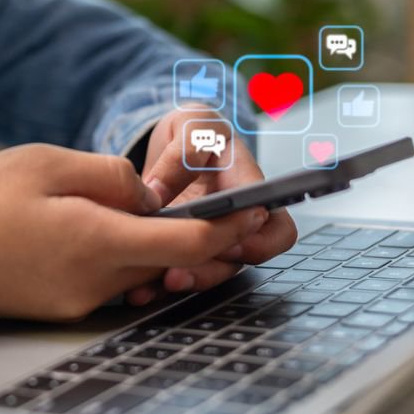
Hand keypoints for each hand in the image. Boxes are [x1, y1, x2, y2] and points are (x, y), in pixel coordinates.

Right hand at [0, 144, 268, 321]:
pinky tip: (77, 226)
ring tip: (103, 203)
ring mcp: (78, 304)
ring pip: (136, 268)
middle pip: (166, 259)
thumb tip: (148, 196)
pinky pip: (106, 280)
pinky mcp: (61, 310)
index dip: (230, 229)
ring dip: (141, 240)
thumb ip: (111, 177)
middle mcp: (96, 284)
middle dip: (183, 231)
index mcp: (98, 242)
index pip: (190, 245)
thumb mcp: (46, 163)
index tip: (256, 211)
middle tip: (178, 194)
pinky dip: (111, 254)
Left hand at [127, 105, 297, 304]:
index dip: (259, 243)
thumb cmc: (195, 134)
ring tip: (153, 286)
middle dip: (209, 271)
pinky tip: (137, 289)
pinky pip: (176, 273)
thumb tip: (157, 191)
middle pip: (238, 262)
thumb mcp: (194, 124)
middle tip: (178, 272)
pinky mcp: (180, 250)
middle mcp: (233, 223)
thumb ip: (184, 150)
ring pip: (206, 273)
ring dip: (181, 281)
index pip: (275, 227)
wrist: (168, 147)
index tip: (231, 243)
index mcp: (249, 191)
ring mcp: (208, 240)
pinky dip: (156, 285)